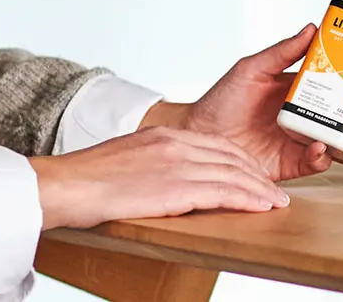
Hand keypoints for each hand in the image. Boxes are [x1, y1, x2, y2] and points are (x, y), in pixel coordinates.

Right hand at [29, 126, 287, 229]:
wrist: (66, 184)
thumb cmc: (87, 180)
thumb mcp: (127, 161)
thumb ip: (153, 164)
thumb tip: (163, 182)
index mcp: (164, 135)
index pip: (215, 143)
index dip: (240, 160)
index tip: (254, 172)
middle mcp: (176, 143)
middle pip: (231, 156)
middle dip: (256, 174)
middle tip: (273, 189)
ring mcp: (178, 163)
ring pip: (234, 173)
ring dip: (260, 189)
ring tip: (276, 202)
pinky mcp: (177, 186)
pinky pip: (225, 191)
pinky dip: (249, 199)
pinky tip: (263, 206)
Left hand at [148, 24, 342, 180]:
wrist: (197, 137)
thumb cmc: (221, 101)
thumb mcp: (253, 68)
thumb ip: (283, 51)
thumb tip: (313, 28)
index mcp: (311, 90)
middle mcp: (316, 116)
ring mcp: (309, 141)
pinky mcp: (295, 165)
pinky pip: (321, 163)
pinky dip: (325, 156)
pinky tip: (319, 147)